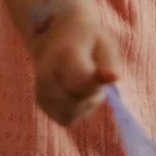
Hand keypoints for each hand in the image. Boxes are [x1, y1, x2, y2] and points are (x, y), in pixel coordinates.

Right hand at [32, 11, 118, 126]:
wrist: (55, 37)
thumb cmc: (86, 40)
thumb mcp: (103, 43)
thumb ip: (108, 62)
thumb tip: (114, 79)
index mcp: (63, 57)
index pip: (80, 80)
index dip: (98, 83)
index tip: (113, 77)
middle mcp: (46, 77)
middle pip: (77, 103)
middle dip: (93, 94)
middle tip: (95, 74)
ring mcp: (42, 93)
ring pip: (72, 114)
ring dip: (86, 102)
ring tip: (84, 81)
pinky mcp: (43, 105)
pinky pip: (67, 118)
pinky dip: (77, 108)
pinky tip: (76, 90)